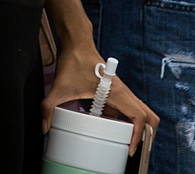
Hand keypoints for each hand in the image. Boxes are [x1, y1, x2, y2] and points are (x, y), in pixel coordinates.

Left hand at [44, 51, 160, 155]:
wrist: (77, 44)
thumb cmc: (74, 60)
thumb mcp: (59, 87)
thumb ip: (49, 108)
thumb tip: (44, 127)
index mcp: (117, 92)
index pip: (139, 116)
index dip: (139, 135)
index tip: (130, 149)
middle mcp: (124, 93)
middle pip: (149, 116)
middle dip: (146, 135)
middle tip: (132, 150)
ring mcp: (121, 94)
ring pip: (139, 114)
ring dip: (135, 130)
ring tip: (120, 144)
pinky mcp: (115, 94)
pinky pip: (125, 111)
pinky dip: (122, 122)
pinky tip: (106, 130)